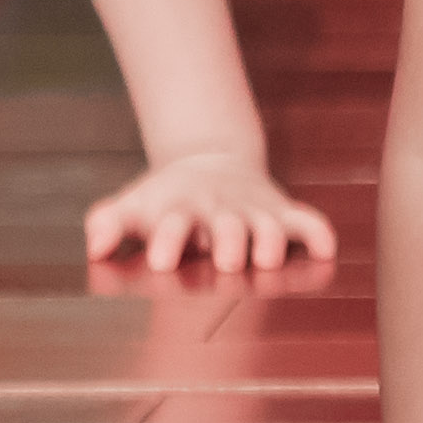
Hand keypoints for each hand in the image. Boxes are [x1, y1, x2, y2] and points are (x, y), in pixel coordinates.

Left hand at [88, 149, 340, 276]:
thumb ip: (108, 223)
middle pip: (229, 224)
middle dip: (229, 240)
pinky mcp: (281, 212)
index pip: (174, 221)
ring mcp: (254, 210)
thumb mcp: (132, 204)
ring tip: (266, 261)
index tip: (159, 261)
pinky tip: (325, 252)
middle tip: (225, 261)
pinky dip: (319, 234)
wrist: (210, 161)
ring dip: (270, 240)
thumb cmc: (166, 197)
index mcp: (181, 208)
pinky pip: (307, 221)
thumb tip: (97, 247)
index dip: (168, 239)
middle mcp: (221, 209)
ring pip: (269, 225)